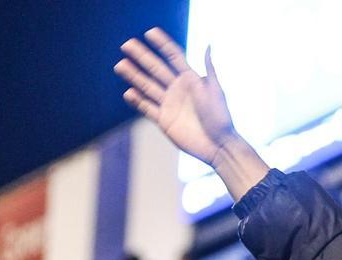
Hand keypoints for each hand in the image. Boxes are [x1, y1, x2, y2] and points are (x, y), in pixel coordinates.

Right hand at [116, 28, 236, 163]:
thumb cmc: (221, 117)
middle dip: (142, 56)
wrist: (218, 145)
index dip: (162, 44)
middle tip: (126, 44)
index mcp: (191, 79)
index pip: (173, 56)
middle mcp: (177, 90)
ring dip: (134, 76)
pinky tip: (128, 92)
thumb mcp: (216, 91)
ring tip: (120, 65)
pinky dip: (137, 101)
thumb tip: (208, 45)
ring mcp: (169, 105)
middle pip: (156, 69)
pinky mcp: (164, 120)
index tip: (150, 32)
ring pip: (147, 86)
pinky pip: (147, 108)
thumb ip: (209, 68)